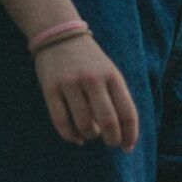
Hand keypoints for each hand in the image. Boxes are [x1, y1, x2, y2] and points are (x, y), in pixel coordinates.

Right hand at [33, 34, 138, 152]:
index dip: (130, 135)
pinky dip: (71, 136)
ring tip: (92, 134)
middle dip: (112, 140)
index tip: (127, 147)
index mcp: (112, 75)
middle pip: (108, 121)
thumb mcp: (109, 71)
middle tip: (111, 144)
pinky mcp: (50, 89)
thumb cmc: (89, 61)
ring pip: (84, 124)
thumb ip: (117, 98)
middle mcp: (92, 79)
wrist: (59, 34)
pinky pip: (61, 122)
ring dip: (91, 135)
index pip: (127, 112)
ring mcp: (70, 83)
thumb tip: (122, 134)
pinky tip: (77, 138)